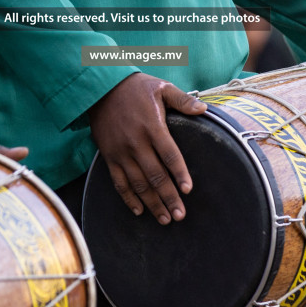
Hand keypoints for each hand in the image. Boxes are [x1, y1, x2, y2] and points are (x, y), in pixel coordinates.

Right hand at [87, 72, 207, 224]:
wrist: (101, 87)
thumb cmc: (136, 88)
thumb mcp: (162, 88)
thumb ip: (183, 100)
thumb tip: (204, 109)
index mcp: (153, 127)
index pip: (169, 155)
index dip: (179, 173)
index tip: (187, 190)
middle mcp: (136, 143)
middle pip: (155, 176)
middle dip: (169, 198)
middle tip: (180, 215)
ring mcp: (121, 152)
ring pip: (138, 184)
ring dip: (152, 203)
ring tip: (165, 218)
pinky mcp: (109, 156)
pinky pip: (119, 182)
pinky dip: (128, 198)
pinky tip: (139, 210)